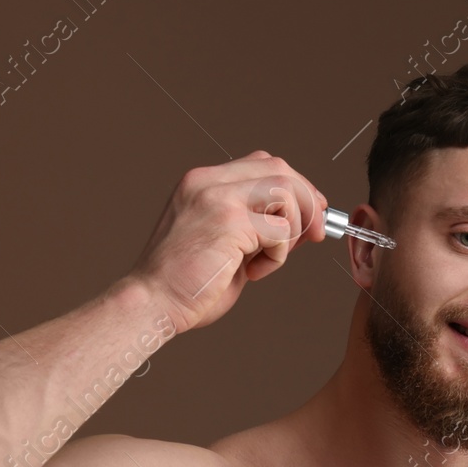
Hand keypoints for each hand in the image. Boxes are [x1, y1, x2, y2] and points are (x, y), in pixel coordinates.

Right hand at [126, 151, 329, 333]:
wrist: (151, 303)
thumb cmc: (185, 283)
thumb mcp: (225, 242)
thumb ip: (257, 225)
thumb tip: (304, 223)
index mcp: (203, 182)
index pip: (263, 163)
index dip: (295, 186)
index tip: (310, 214)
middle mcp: (207, 181)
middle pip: (280, 168)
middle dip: (308, 201)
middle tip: (315, 235)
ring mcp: (217, 198)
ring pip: (286, 191)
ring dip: (293, 230)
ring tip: (270, 259)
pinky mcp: (229, 222)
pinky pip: (280, 230)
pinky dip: (279, 256)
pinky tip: (254, 272)